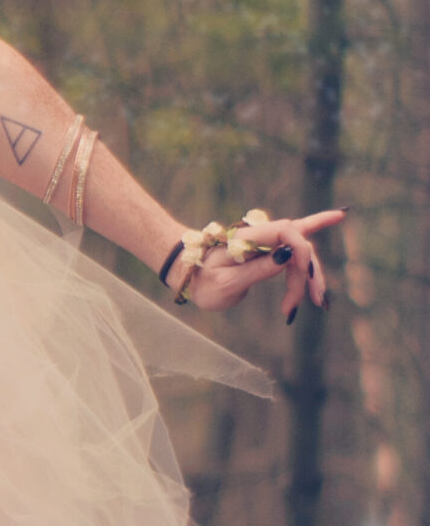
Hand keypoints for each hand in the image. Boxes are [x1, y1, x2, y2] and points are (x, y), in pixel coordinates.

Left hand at [174, 209, 344, 321]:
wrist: (186, 274)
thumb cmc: (201, 280)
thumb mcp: (225, 283)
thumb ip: (257, 269)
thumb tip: (288, 255)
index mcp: (248, 238)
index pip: (287, 232)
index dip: (301, 253)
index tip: (301, 282)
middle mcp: (260, 234)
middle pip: (297, 246)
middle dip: (306, 275)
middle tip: (309, 304)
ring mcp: (266, 241)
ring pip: (299, 253)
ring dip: (306, 279)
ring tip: (295, 309)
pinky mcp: (269, 249)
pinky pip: (296, 243)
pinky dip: (316, 233)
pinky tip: (340, 216)